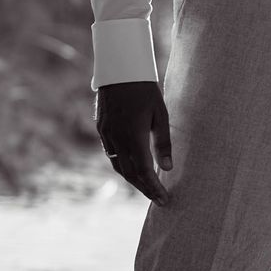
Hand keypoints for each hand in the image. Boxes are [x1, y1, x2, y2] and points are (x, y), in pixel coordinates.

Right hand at [96, 79, 172, 201]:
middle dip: (144, 188)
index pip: (144, 171)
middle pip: (130, 174)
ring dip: (133, 179)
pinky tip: (133, 168)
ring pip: (119, 166)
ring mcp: (107, 135)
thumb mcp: (161, 115)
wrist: (119, 70)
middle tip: (158, 199)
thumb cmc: (145, 90)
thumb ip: (163, 143)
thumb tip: (168, 168)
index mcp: (134, 137)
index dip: (154, 188)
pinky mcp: (102, 129)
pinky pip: (112, 155)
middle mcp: (117, 139)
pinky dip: (123, 166)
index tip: (164, 200)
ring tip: (147, 187)